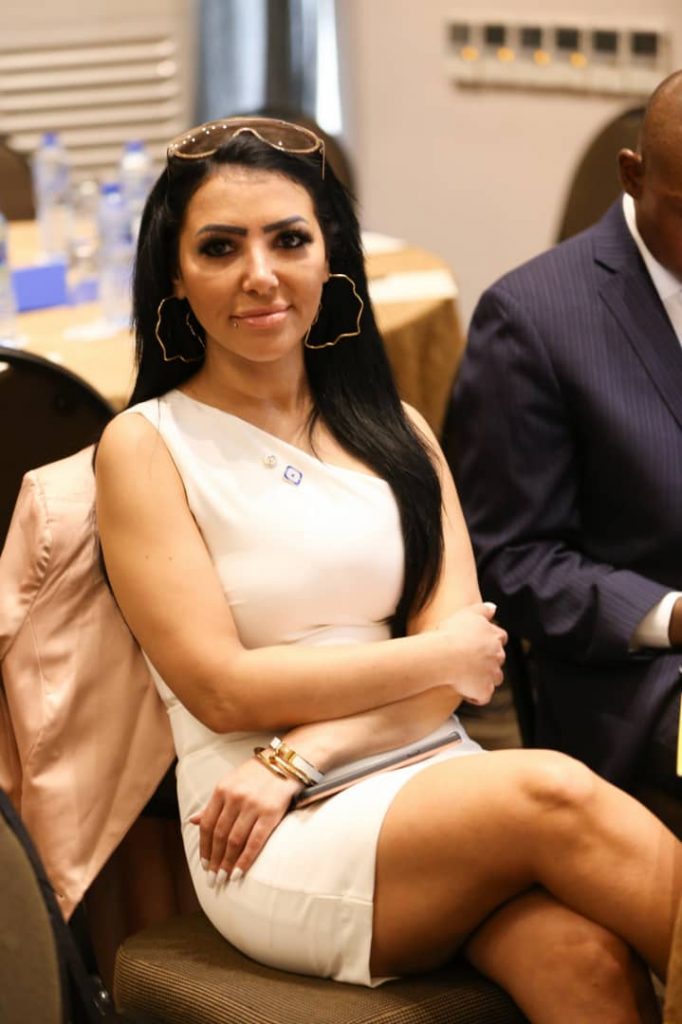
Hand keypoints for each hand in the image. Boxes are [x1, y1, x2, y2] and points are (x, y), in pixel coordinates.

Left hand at [190, 757, 302, 885]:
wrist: (286, 762)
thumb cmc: (256, 775)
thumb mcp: (230, 783)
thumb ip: (212, 804)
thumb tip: (192, 821)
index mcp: (222, 790)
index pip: (207, 824)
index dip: (204, 847)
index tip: (204, 864)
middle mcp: (235, 797)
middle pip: (219, 835)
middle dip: (214, 860)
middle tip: (212, 879)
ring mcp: (252, 805)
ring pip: (234, 841)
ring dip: (227, 863)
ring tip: (224, 879)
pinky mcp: (270, 813)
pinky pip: (254, 841)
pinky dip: (245, 860)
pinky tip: (239, 872)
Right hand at [436, 602, 506, 705]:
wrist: (444, 655)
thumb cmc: (452, 633)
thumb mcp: (468, 613)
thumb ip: (483, 609)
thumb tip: (494, 607)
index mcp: (494, 637)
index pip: (500, 638)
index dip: (490, 641)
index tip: (478, 644)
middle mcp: (497, 656)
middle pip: (498, 660)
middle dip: (487, 661)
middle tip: (467, 660)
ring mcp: (492, 675)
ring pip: (493, 679)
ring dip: (483, 678)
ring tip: (464, 676)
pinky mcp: (484, 691)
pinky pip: (482, 696)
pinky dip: (475, 695)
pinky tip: (461, 689)